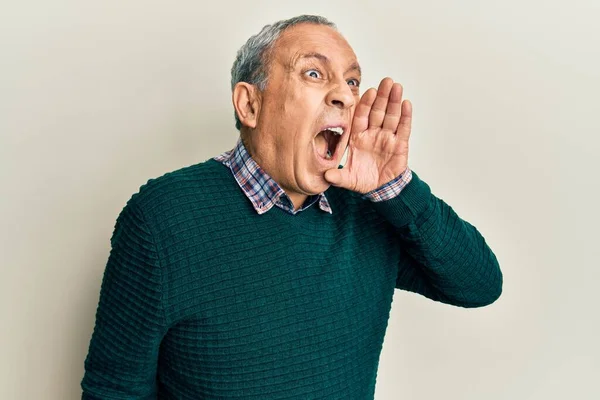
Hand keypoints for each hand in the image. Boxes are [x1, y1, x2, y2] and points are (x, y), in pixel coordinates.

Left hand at [324, 77, 411, 193]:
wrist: (381, 189)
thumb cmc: (363, 179)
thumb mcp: (348, 179)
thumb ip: (338, 177)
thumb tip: (326, 176)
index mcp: (358, 137)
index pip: (361, 116)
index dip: (365, 104)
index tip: (369, 91)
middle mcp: (373, 134)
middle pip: (378, 111)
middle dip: (382, 96)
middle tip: (386, 81)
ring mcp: (387, 138)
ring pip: (391, 116)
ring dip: (394, 101)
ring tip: (397, 87)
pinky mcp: (400, 145)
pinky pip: (403, 129)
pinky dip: (405, 116)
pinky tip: (406, 103)